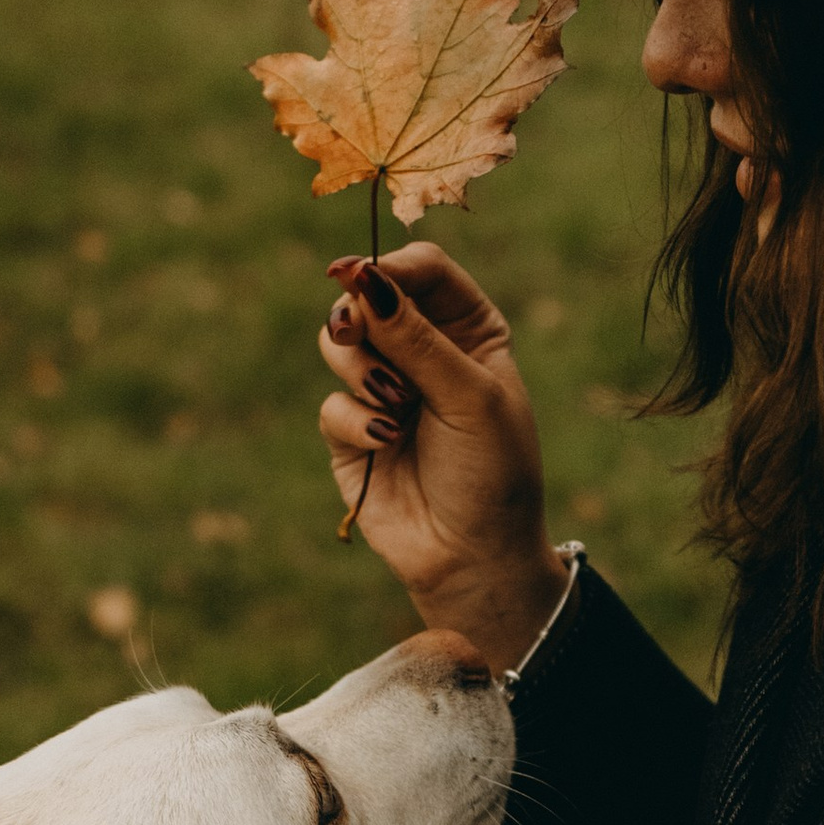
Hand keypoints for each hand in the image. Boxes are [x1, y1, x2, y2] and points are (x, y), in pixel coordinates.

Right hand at [316, 244, 569, 672]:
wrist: (473, 558)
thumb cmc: (493, 473)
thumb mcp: (469, 396)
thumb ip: (416, 337)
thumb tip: (362, 277)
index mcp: (469, 330)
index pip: (423, 270)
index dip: (390, 266)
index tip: (361, 275)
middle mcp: (424, 352)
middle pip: (367, 297)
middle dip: (360, 317)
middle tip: (356, 333)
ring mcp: (383, 390)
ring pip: (338, 343)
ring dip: (358, 369)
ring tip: (392, 406)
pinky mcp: (351, 433)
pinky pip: (330, 403)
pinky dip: (354, 420)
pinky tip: (385, 445)